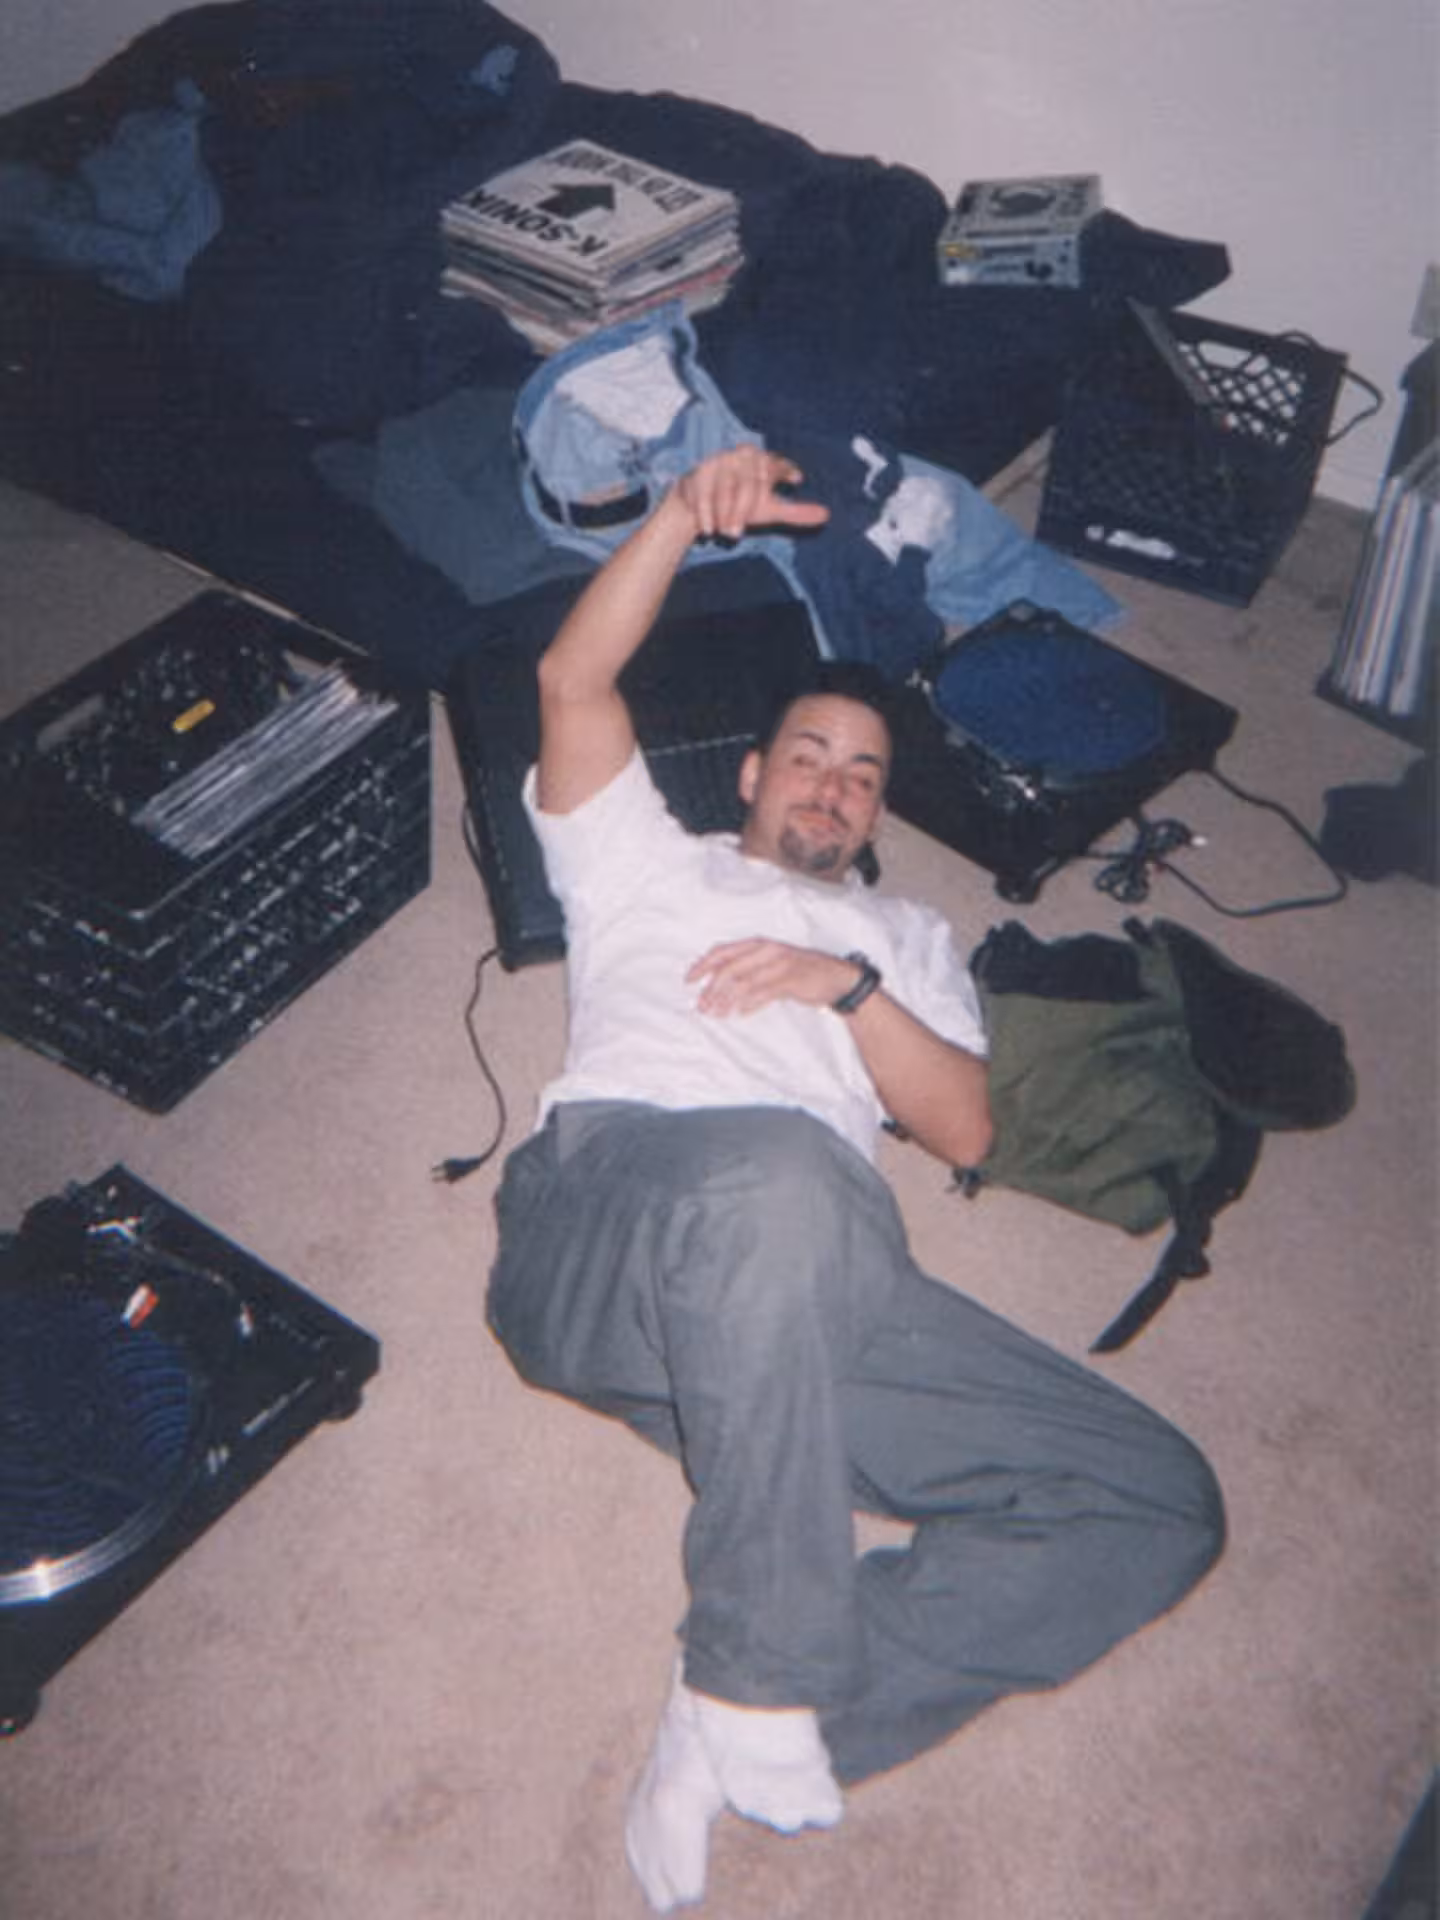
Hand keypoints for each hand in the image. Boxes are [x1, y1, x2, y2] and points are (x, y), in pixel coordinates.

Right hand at [673, 447, 830, 542]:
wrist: (700, 505)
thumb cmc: (740, 505)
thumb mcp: (769, 510)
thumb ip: (796, 512)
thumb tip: (827, 515)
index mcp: (762, 462)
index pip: (776, 465)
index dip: (785, 470)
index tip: (796, 479)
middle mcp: (742, 458)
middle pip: (748, 483)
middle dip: (741, 511)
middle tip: (737, 534)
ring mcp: (719, 463)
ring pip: (725, 489)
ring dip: (724, 515)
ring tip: (726, 534)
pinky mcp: (698, 474)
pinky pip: (703, 495)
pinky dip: (705, 514)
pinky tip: (708, 530)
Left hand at [686, 939, 859, 1016]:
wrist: (838, 978)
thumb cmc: (801, 972)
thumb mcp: (771, 966)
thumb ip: (746, 972)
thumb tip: (717, 987)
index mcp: (759, 945)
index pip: (723, 952)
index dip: (703, 965)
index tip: (688, 980)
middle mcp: (767, 951)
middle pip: (730, 969)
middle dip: (712, 989)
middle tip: (701, 1005)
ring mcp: (779, 965)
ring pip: (744, 982)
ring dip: (726, 1000)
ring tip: (716, 1013)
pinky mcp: (791, 981)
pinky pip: (764, 993)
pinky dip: (750, 1004)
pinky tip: (740, 1013)